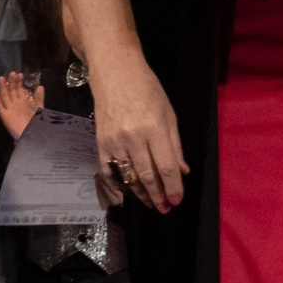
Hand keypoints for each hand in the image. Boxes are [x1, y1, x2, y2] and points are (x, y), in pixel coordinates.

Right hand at [0, 71, 42, 139]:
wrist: (32, 135)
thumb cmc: (36, 123)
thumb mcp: (39, 109)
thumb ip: (38, 98)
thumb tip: (40, 86)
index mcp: (22, 102)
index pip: (19, 89)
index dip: (19, 82)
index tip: (19, 74)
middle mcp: (15, 104)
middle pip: (11, 91)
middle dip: (12, 82)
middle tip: (12, 73)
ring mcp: (9, 110)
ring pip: (4, 97)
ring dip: (3, 88)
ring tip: (2, 78)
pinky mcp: (5, 117)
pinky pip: (0, 109)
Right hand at [89, 50, 187, 212]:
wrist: (115, 73)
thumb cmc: (147, 90)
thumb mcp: (169, 114)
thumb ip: (175, 144)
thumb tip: (182, 170)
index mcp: (154, 129)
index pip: (166, 166)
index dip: (173, 187)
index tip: (177, 200)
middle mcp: (133, 138)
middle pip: (147, 175)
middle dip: (158, 195)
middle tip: (165, 209)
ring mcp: (114, 142)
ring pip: (128, 176)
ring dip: (141, 193)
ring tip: (151, 203)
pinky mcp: (100, 143)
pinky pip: (109, 170)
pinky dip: (118, 184)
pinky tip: (127, 193)